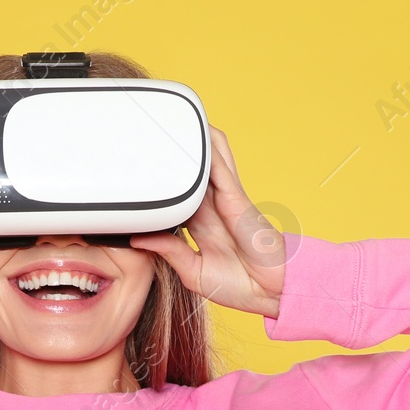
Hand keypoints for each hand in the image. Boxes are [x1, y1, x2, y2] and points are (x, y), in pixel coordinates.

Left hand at [129, 126, 285, 318]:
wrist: (271, 291)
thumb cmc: (241, 284)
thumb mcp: (193, 272)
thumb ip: (169, 252)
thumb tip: (138, 239)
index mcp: (200, 225)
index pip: (175, 197)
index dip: (160, 182)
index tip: (139, 171)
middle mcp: (211, 207)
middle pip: (191, 172)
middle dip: (176, 154)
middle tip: (153, 135)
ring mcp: (225, 199)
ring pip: (209, 160)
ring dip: (195, 141)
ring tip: (174, 119)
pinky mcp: (235, 197)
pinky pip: (221, 166)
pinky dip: (210, 148)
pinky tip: (198, 130)